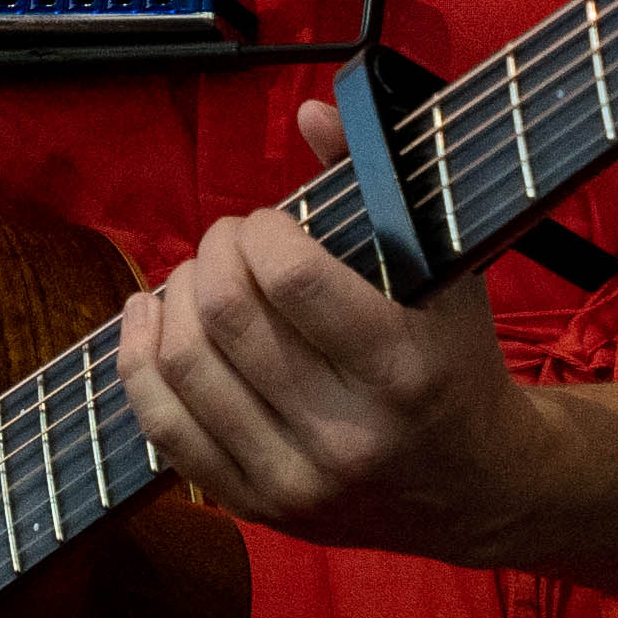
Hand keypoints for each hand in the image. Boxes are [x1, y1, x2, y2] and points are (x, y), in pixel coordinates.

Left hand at [118, 97, 539, 554]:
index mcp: (402, 368)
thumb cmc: (456, 362)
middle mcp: (347, 433)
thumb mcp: (443, 269)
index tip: (268, 224)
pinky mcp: (258, 508)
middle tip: (227, 241)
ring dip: (171, 297)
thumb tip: (309, 109)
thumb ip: (378, 182)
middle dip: (211, 254)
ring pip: (183, 366)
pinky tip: (148, 318)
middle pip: (225, 315)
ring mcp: (297, 480)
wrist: (478, 488)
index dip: (258, 231)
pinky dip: (139, 359)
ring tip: (193, 277)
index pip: (291, 278)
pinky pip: (162, 427)